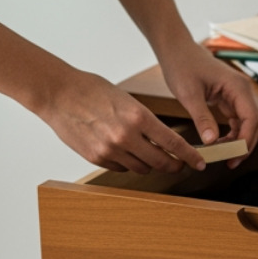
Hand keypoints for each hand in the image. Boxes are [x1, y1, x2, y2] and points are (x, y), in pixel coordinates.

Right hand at [35, 68, 205, 174]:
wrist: (58, 94)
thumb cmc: (91, 90)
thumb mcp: (126, 99)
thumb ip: (144, 121)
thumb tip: (161, 139)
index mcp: (138, 117)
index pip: (173, 143)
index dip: (189, 156)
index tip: (198, 162)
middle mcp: (126, 136)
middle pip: (160, 161)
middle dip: (173, 165)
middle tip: (178, 164)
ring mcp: (111, 150)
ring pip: (142, 168)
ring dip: (150, 164)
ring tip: (150, 155)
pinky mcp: (97, 158)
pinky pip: (122, 168)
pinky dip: (128, 163)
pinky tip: (125, 152)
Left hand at [157, 40, 257, 164]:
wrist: (177, 49)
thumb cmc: (182, 65)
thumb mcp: (189, 93)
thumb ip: (202, 118)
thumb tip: (211, 142)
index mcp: (237, 87)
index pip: (252, 120)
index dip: (246, 141)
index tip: (233, 156)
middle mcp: (242, 91)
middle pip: (255, 125)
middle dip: (246, 145)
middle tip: (230, 162)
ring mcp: (237, 96)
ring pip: (248, 125)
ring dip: (239, 142)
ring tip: (223, 156)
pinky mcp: (230, 100)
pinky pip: (237, 122)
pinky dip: (232, 135)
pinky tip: (220, 145)